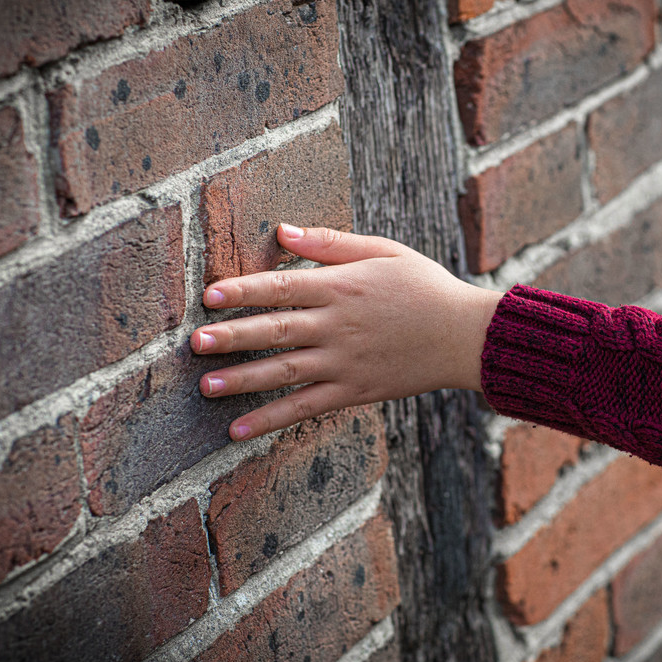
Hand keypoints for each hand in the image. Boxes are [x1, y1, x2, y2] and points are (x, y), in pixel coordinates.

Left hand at [191, 224, 501, 440]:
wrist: (465, 336)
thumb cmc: (425, 287)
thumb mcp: (383, 251)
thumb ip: (330, 244)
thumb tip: (282, 231)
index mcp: (342, 287)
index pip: (283, 287)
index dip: (244, 290)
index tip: (210, 295)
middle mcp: (338, 326)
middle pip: (277, 330)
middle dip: (234, 337)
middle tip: (196, 343)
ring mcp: (344, 363)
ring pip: (285, 372)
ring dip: (243, 380)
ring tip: (206, 386)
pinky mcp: (354, 391)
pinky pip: (306, 407)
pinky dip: (271, 420)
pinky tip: (238, 430)